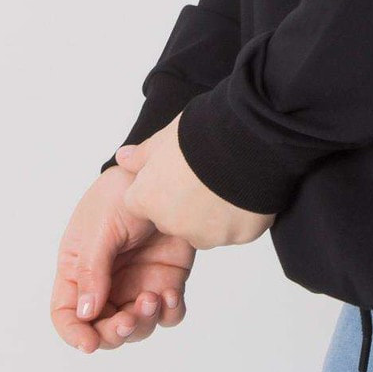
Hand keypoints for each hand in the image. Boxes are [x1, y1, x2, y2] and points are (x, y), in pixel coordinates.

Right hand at [52, 164, 194, 352]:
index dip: (74, 334)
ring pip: (137, 326)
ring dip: (143, 323)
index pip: (66, 313)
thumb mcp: (99, 229)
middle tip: (128, 320)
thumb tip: (85, 313)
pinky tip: (171, 295)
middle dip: (114, 333)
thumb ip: (92, 270)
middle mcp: (107, 283)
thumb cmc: (119, 193)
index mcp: (79, 270)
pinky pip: (168, 312)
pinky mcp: (167, 278)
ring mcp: (137, 283)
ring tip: (153, 298)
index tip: (89, 344)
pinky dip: (170, 312)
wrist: (163, 170)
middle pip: (103, 328)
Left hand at [114, 113, 275, 248]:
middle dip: (188, 202)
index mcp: (149, 199)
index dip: (162, 185)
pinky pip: (236, 229)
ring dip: (214, 211)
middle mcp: (172, 223)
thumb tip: (124, 157)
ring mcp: (206, 233)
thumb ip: (142, 155)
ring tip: (230, 179)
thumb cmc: (201, 135)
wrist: (246, 140)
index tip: (179, 171)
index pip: (144, 202)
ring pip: (206, 228)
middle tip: (206, 174)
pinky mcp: (237, 236)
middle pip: (174, 219)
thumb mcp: (164, 138)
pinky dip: (240, 215)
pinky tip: (248, 189)